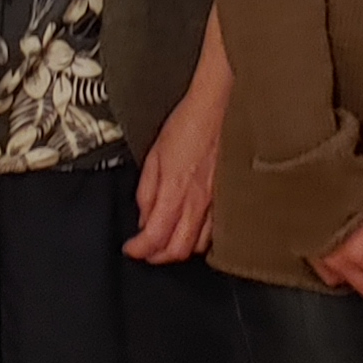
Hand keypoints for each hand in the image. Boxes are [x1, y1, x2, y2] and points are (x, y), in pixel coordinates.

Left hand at [129, 18, 231, 263]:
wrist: (219, 106)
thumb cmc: (187, 124)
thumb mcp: (154, 155)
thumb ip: (147, 190)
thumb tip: (144, 217)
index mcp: (175, 191)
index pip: (155, 237)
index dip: (139, 249)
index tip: (131, 248)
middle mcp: (198, 203)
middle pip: (178, 249)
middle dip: (158, 256)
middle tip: (147, 251)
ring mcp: (218, 202)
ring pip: (200, 245)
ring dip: (181, 248)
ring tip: (169, 241)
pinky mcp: (231, 197)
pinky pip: (217, 231)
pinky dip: (203, 239)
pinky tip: (195, 231)